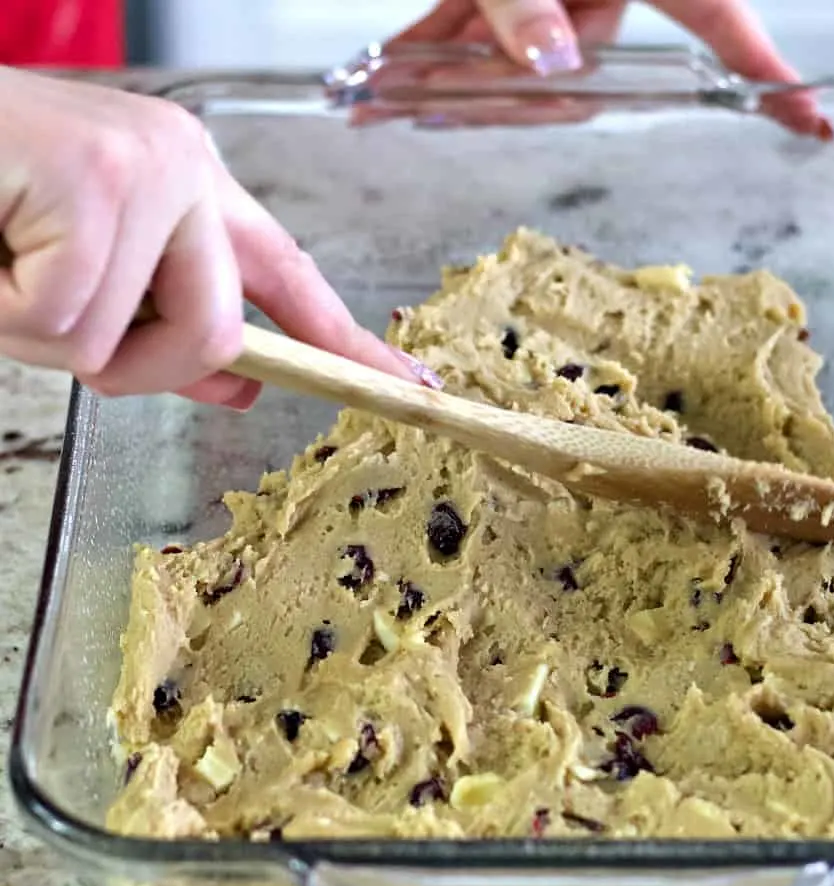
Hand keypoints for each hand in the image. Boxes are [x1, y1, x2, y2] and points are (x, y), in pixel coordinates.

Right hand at [0, 68, 429, 408]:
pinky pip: (66, 321)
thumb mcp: (87, 279)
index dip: (346, 340)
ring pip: (126, 340)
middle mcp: (182, 167)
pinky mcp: (94, 175)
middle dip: (135, 368)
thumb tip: (242, 383)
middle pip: (218, 332)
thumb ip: (166, 328)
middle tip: (59, 331)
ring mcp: (145, 167)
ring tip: (1, 268)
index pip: (290, 275)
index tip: (406, 384)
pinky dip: (6, 318)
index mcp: (188, 188)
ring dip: (43, 338)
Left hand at [391, 0, 825, 135]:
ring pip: (518, 49)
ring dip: (449, 75)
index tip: (813, 120)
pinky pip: (477, 14)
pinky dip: (433, 39)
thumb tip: (550, 64)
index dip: (766, 74)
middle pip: (581, 62)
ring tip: (383, 96)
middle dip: (505, 95)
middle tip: (429, 108)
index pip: (720, 22)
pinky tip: (391, 70)